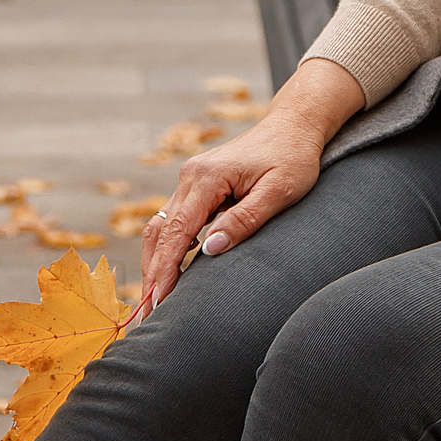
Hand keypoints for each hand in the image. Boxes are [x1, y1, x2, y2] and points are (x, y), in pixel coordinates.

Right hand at [134, 57, 364, 320]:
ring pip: (161, 228)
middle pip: (161, 233)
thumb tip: (210, 250)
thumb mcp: (279, 190)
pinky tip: (166, 275)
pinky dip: (166, 249)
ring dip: (155, 264)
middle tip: (146, 316)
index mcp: (206, 177)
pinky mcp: (196, 186)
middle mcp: (190, 176)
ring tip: (152, 302)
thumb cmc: (293, 157)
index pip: (178, 232)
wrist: (294, 125)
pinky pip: (173, 222)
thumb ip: (245, 220)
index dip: (166, 270)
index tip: (159, 302)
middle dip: (153, 274)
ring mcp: (190, 180)